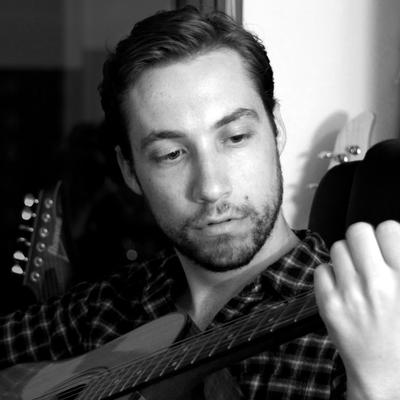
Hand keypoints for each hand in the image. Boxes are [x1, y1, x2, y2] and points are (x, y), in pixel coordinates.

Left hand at [314, 220, 399, 399]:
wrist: (386, 372)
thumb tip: (389, 235)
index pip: (388, 228)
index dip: (385, 235)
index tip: (384, 246)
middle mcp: (377, 284)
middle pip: (357, 231)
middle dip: (361, 240)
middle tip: (366, 256)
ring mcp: (350, 294)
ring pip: (338, 248)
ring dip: (346, 258)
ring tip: (355, 275)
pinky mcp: (328, 304)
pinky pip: (322, 269)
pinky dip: (330, 275)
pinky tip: (341, 288)